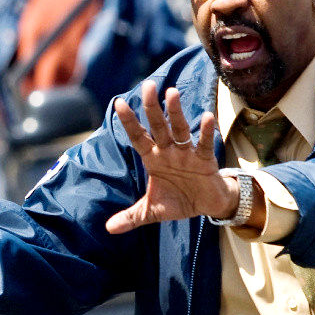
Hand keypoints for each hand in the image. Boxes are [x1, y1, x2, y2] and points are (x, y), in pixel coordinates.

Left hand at [105, 81, 234, 233]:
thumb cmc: (178, 201)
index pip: (138, 137)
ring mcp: (187, 153)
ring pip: (180, 129)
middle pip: (158, 126)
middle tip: (147, 86)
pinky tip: (205, 118)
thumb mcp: (152, 211)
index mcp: (153, 159)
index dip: (129, 122)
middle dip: (152, 108)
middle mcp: (168, 151)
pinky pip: (205, 144)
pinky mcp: (205, 160)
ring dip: (176, 113)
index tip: (118, 104)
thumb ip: (132, 216)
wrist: (206, 206)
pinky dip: (205, 132)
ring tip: (171, 93)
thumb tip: (109, 228)